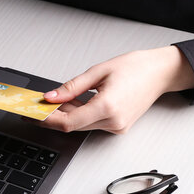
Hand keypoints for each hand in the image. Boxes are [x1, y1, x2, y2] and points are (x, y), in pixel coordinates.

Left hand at [38, 46, 193, 133]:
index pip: (68, 122)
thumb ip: (71, 87)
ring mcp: (117, 126)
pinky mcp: (118, 125)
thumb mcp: (97, 72)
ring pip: (81, 125)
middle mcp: (113, 121)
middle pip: (72, 126)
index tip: (33, 114)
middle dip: (52, 116)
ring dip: (65, 114)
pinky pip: (91, 122)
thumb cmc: (135, 68)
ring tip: (54, 100)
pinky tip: (70, 103)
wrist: (160, 72)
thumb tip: (51, 96)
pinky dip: (78, 114)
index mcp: (107, 106)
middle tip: (37, 105)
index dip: (47, 120)